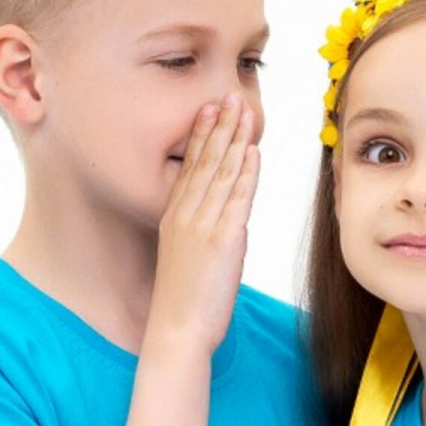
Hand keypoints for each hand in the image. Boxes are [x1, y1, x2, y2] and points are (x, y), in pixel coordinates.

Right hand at [149, 92, 257, 358]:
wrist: (176, 331)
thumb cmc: (184, 305)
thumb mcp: (187, 261)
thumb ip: (205, 235)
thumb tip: (230, 224)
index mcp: (173, 218)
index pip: (190, 167)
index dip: (201, 135)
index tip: (210, 110)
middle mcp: (185, 216)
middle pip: (204, 162)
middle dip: (219, 126)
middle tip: (229, 95)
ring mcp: (202, 226)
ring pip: (221, 173)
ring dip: (235, 139)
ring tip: (244, 111)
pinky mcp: (222, 241)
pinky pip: (236, 199)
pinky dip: (245, 173)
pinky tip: (252, 151)